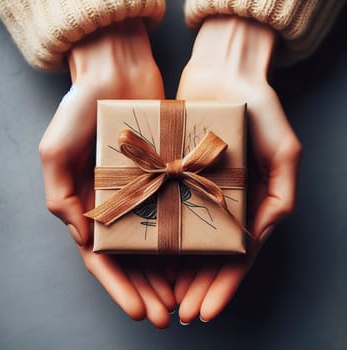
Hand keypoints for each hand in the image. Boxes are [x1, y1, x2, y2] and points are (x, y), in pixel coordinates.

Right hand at [39, 19, 174, 327]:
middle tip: (167, 314)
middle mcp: (117, 203)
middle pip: (132, 258)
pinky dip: (181, 238)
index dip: (119, 288)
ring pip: (155, 242)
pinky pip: (175, 212)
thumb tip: (82, 238)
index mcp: (88, 204)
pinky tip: (193, 259)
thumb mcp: (56, 151)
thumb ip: (61, 196)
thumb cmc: (82, 107)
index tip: (140, 312)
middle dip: (147, 289)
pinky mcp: (166, 174)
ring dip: (166, 273)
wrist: (117, 71)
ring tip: (182, 298)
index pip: (102, 258)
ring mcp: (143, 190)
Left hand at [175, 16, 301, 323]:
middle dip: (198, 286)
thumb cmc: (258, 107)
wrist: (222, 74)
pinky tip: (150, 260)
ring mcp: (195, 189)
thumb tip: (261, 234)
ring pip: (185, 240)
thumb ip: (281, 193)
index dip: (224, 285)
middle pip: (209, 255)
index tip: (208, 310)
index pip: (238, 256)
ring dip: (178, 271)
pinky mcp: (172, 173)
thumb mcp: (284, 149)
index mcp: (249, 202)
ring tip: (165, 297)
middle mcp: (221, 201)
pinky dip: (160, 236)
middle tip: (182, 313)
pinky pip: (166, 210)